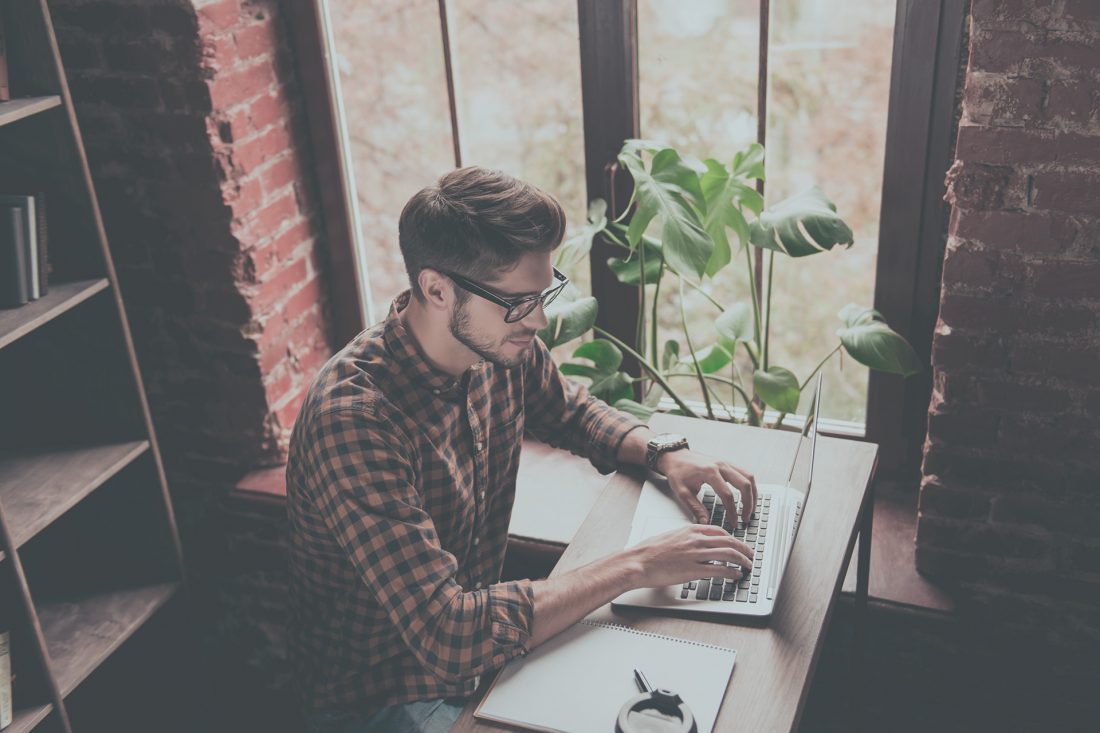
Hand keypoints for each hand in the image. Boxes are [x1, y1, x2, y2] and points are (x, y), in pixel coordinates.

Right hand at [627, 524, 754, 588]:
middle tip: (750, 555)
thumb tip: (696, 545)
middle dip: (744, 549)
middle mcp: (696, 539)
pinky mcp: (693, 570)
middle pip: (729, 541)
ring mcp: (696, 554)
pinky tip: (736, 575)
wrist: (638, 561)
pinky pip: (719, 569)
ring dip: (742, 560)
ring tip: (747, 565)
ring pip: (729, 554)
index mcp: (690, 529)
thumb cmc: (649, 551)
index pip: (719, 531)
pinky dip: (732, 572)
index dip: (733, 539)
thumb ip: (686, 539)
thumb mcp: (670, 536)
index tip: (738, 544)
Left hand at [656, 449, 756, 528]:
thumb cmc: (677, 471)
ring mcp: (725, 463)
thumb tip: (705, 522)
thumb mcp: (682, 492)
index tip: (734, 522)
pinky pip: (745, 473)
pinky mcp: (727, 463)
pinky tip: (748, 496)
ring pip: (748, 477)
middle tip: (746, 517)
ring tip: (751, 508)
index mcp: (709, 472)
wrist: (675, 456)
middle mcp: (721, 465)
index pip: (727, 495)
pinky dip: (749, 485)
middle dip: (748, 503)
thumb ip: (695, 508)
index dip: (733, 511)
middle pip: (744, 484)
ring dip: (753, 493)